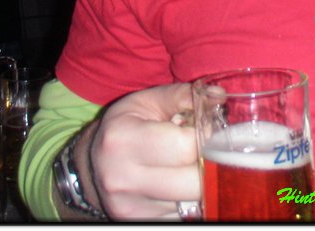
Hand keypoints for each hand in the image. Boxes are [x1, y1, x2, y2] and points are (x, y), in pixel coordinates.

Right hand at [85, 84, 199, 219]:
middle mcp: (123, 178)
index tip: (207, 130)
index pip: (186, 146)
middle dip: (211, 163)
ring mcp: (131, 207)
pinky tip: (181, 183)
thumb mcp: (148, 101)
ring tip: (192, 164)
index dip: (206, 136)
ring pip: (194, 201)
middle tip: (209, 149)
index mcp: (124, 140)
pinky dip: (191, 199)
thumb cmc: (126, 127)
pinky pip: (184, 214)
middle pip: (195, 181)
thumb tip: (220, 96)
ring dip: (203, 182)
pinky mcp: (140, 222)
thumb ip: (184, 96)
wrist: (94, 165)